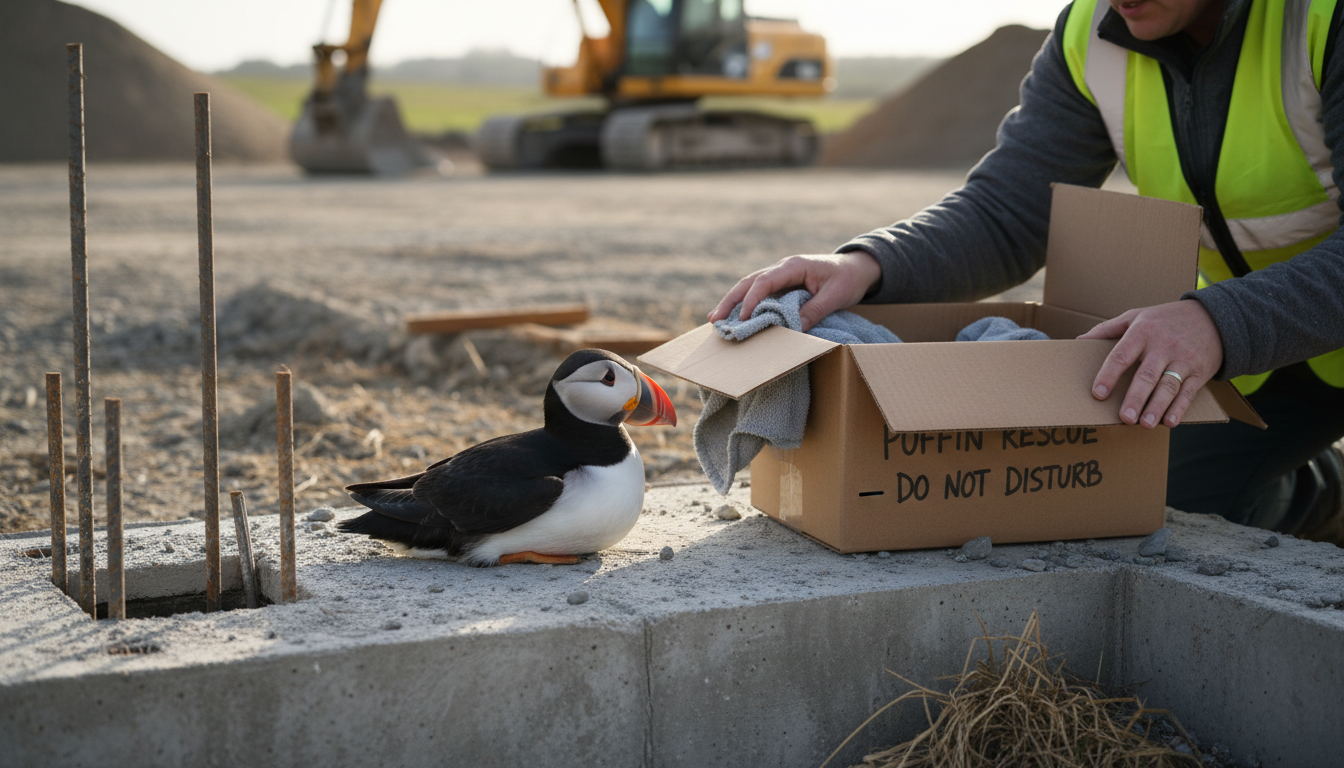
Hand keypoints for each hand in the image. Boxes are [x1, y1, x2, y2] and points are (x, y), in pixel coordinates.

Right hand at [707, 251, 880, 331]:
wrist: (857, 268)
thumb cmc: (847, 279)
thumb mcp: (835, 296)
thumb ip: (814, 310)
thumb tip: (793, 329)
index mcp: (793, 266)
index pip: (765, 282)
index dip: (751, 300)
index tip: (743, 318)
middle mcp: (782, 268)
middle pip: (749, 282)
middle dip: (730, 300)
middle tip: (714, 319)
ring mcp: (780, 276)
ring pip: (749, 287)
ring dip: (733, 302)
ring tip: (715, 320)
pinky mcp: (781, 285)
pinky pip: (758, 293)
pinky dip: (745, 304)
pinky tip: (735, 318)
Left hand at [1078, 299, 1223, 427]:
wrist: (1214, 317)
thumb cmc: (1165, 319)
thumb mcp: (1136, 316)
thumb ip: (1107, 329)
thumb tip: (1078, 341)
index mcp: (1143, 332)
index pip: (1122, 355)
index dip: (1109, 375)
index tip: (1098, 394)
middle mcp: (1163, 346)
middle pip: (1146, 375)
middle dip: (1135, 397)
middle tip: (1125, 418)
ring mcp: (1183, 359)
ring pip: (1168, 386)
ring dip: (1157, 407)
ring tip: (1144, 424)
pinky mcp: (1200, 371)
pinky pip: (1189, 392)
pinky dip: (1179, 408)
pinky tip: (1169, 422)